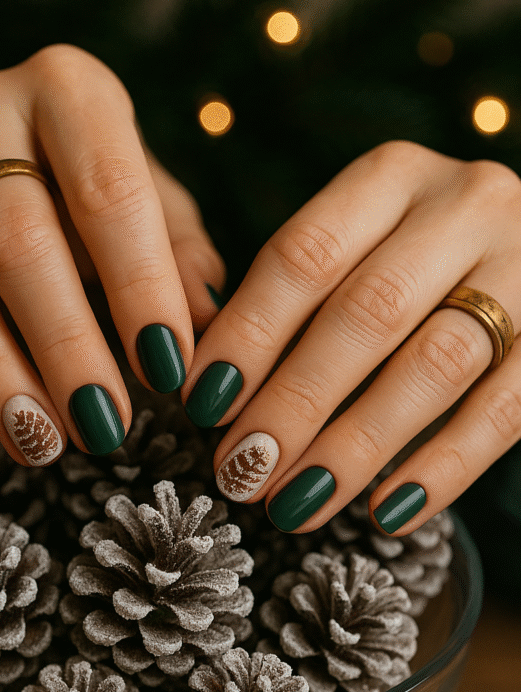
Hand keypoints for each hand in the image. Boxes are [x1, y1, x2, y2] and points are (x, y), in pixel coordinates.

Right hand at [0, 45, 223, 463]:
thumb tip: (207, 327)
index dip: (139, 287)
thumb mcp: (157, 205)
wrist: (5, 146)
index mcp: (69, 90)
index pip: (108, 193)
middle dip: (63, 344)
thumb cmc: (99, 186)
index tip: (168, 371)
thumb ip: (181, 257)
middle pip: (17, 238)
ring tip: (38, 439)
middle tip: (102, 426)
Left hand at [182, 141, 520, 535]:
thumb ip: (296, 295)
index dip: (248, 333)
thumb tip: (210, 386)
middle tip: (240, 467)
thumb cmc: (417, 259)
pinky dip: (443, 467)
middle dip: (295, 400)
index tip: (202, 402)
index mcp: (393, 177)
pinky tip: (387, 514)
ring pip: (435, 364)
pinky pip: (506, 411)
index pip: (305, 254)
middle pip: (367, 312)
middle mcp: (466, 206)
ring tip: (294, 503)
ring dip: (356, 444)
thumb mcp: (359, 243)